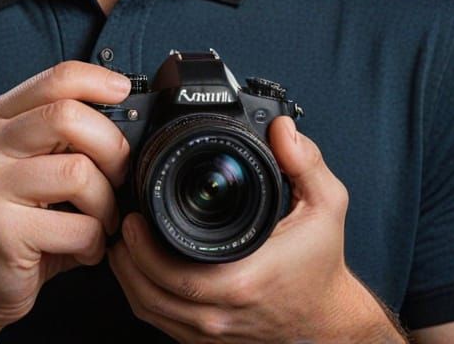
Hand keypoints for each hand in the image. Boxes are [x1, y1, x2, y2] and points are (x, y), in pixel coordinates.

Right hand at [0, 61, 133, 337]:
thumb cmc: (16, 222)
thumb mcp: (31, 166)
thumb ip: (62, 137)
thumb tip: (125, 115)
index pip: (54, 80)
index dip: (96, 80)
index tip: (123, 91)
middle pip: (67, 116)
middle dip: (111, 147)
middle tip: (119, 176)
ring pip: (78, 171)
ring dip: (106, 203)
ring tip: (100, 222)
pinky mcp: (0, 230)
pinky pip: (77, 226)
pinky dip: (95, 243)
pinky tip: (84, 249)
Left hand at [108, 116, 402, 342]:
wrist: (330, 320)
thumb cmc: (322, 263)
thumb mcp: (326, 204)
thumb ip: (306, 162)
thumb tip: (282, 130)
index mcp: (245, 279)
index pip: (175, 275)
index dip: (144, 249)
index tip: (134, 217)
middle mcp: (224, 312)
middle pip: (152, 295)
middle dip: (127, 257)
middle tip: (123, 221)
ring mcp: (215, 332)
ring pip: (151, 311)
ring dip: (129, 277)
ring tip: (124, 240)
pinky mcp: (210, 340)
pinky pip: (162, 322)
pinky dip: (144, 296)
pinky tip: (139, 268)